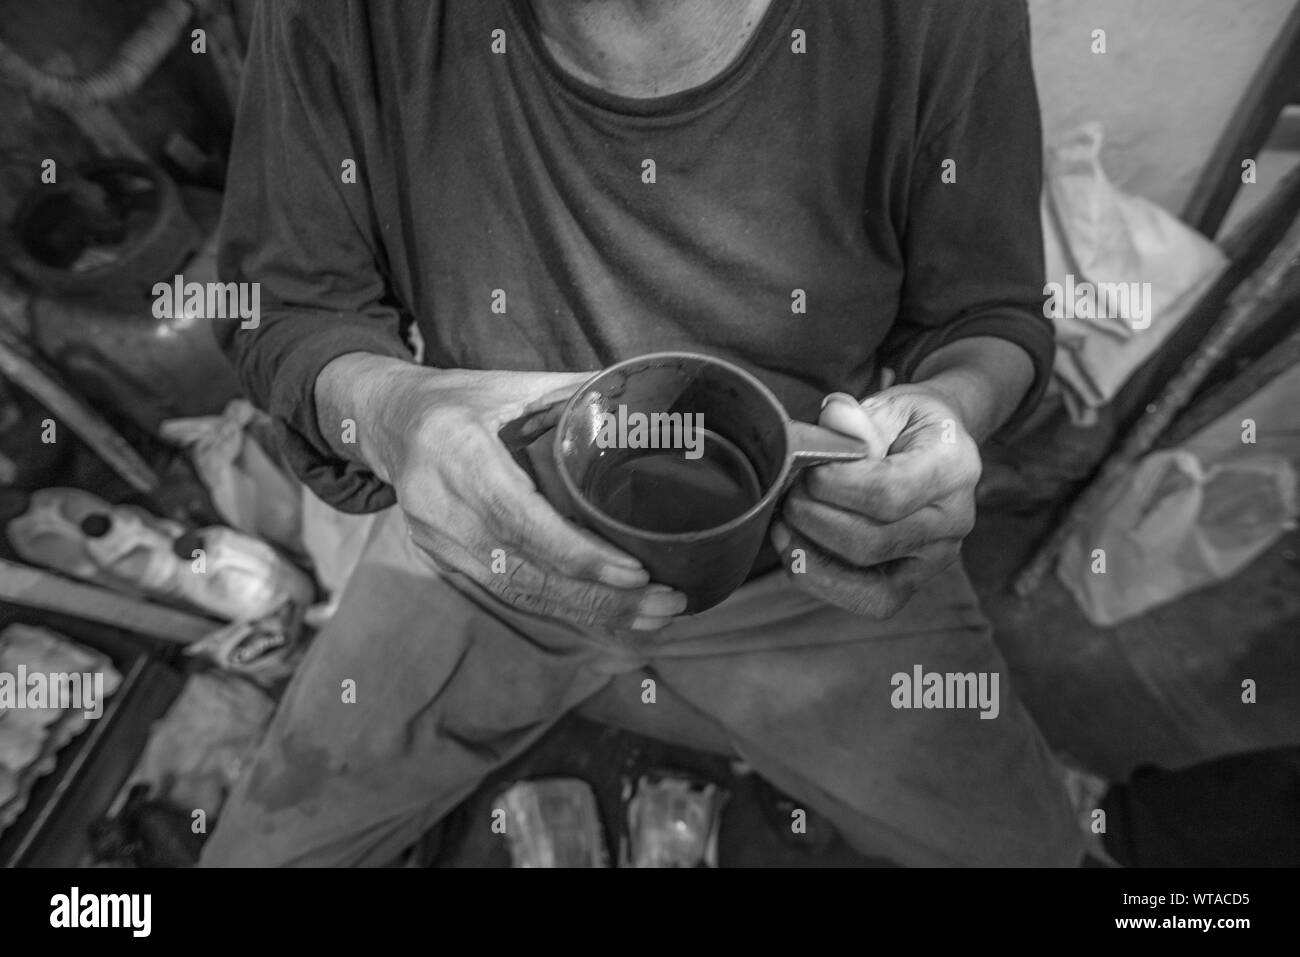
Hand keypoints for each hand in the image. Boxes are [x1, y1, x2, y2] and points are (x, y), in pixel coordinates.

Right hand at [324, 358, 688, 630]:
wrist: (385, 422)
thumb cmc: (455, 400)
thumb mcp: (508, 385)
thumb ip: (572, 393)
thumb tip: (641, 389)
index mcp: (456, 453)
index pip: (521, 519)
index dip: (577, 553)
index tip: (634, 571)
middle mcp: (439, 506)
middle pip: (526, 568)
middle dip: (600, 595)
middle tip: (666, 603)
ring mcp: (438, 541)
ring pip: (520, 591)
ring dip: (589, 611)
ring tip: (653, 616)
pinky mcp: (444, 560)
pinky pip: (509, 593)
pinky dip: (562, 607)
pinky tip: (609, 616)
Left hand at [771, 385, 980, 617]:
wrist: (937, 446)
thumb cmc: (907, 426)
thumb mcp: (889, 406)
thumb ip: (859, 417)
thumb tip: (833, 416)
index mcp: (954, 466)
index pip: (888, 493)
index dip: (835, 487)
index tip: (809, 469)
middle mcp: (955, 518)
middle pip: (872, 541)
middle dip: (814, 517)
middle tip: (792, 490)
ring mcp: (939, 554)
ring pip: (865, 571)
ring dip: (810, 547)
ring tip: (786, 517)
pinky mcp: (917, 579)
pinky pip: (869, 600)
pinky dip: (821, 579)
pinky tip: (794, 549)